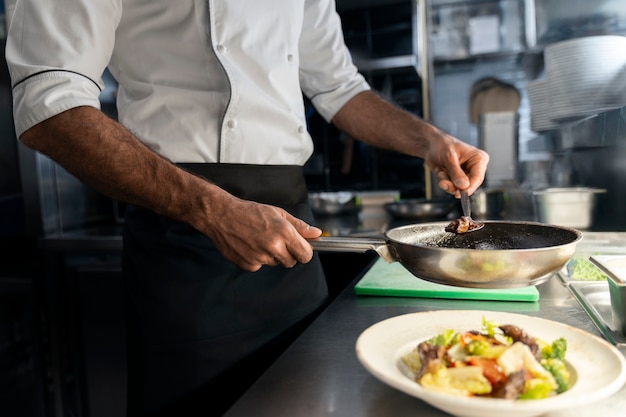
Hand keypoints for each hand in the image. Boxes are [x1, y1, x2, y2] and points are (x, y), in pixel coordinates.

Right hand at [203, 194, 321, 271]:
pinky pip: (260, 266)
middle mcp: (273, 246)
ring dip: (272, 255)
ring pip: (275, 263)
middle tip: (276, 240)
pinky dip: (257, 258)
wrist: (221, 216)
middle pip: (291, 262)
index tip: (300, 248)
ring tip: (260, 239)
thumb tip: (316, 234)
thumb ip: (299, 226)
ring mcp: (260, 257)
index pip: (305, 254)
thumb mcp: (278, 213)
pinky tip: (249, 245)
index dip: (304, 252)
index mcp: (284, 232)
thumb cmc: (250, 212)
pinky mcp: (249, 265)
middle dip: (288, 253)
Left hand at [424, 130, 488, 196]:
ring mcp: (466, 173)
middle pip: (469, 185)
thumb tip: (464, 186)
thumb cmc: (442, 145)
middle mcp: (475, 167)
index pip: (478, 178)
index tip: (458, 193)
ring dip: (447, 182)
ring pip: (459, 188)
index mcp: (479, 159)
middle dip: (454, 185)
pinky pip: (452, 186)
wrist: (431, 145)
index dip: (468, 188)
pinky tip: (440, 171)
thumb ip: (456, 172)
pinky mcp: (457, 178)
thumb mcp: (449, 158)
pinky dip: (444, 181)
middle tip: (442, 183)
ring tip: (440, 172)